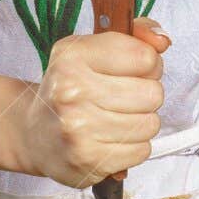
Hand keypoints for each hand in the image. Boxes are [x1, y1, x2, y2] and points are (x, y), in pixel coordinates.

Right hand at [9, 19, 170, 188]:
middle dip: (145, 95)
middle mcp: (71, 91)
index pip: (145, 57)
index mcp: (72, 56)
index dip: (149, 64)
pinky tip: (111, 139)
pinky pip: (142, 150)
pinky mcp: (88, 160)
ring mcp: (78, 128)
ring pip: (150, 124)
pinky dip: (132, 147)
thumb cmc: (71, 89)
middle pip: (152, 93)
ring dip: (140, 122)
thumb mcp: (92, 51)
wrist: (36, 135)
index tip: (133, 70)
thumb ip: (134, 38)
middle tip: (123, 97)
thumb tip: (162, 40)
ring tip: (116, 119)